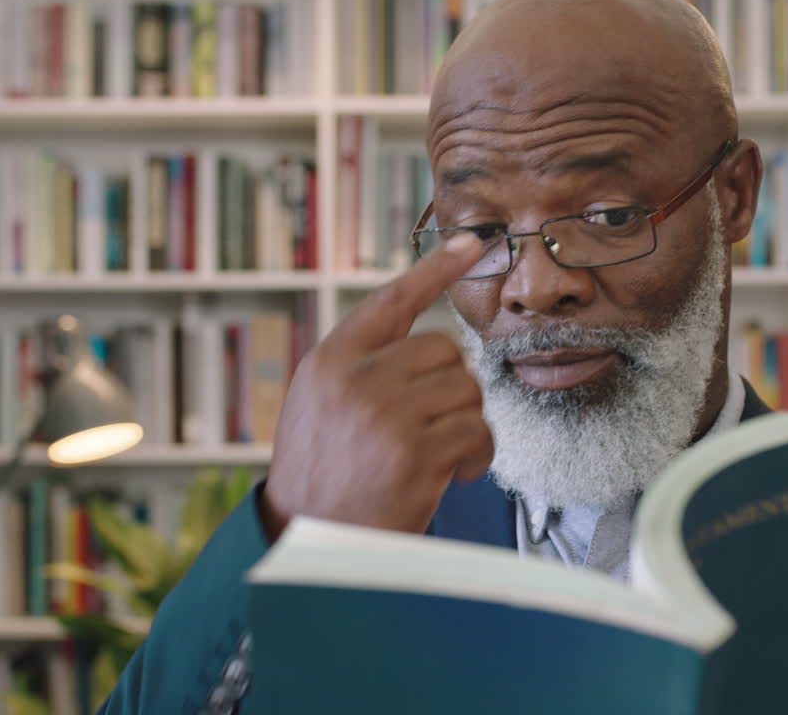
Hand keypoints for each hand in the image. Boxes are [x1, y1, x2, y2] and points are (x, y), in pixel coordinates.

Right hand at [260, 233, 493, 538]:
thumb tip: (423, 346)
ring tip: (437, 457)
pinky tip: (450, 476)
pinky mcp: (415, 453)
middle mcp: (355, 379)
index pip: (391, 301)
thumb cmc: (323, 479)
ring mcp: (385, 414)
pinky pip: (477, 433)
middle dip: (451, 390)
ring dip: (465, 426)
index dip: (435, 270)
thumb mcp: (320, 408)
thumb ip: (361, 371)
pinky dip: (476, 457)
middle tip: (434, 429)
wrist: (310, 544)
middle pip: (444, 351)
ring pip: (466, 391)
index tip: (472, 244)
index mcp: (330, 362)